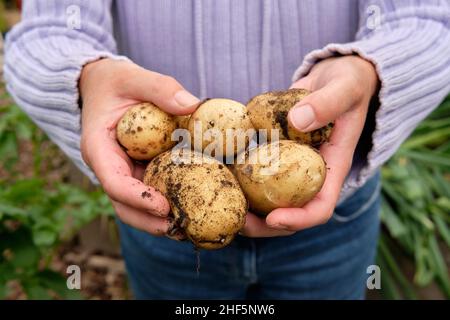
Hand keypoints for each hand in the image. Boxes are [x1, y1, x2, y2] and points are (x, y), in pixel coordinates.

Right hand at [79, 58, 199, 235]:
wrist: (103, 87)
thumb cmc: (114, 82)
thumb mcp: (132, 77)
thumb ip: (160, 88)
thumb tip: (194, 106)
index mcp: (99, 149)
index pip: (114, 182)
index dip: (138, 198)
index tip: (164, 206)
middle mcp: (111, 167)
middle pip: (126, 206)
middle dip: (151, 221)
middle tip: (183, 230)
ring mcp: (126, 173)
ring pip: (140, 206)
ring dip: (163, 220)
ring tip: (193, 228)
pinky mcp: (141, 171)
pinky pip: (155, 191)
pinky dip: (172, 202)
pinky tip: (197, 207)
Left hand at [242, 55, 378, 236]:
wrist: (336, 76)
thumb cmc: (348, 81)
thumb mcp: (345, 87)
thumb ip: (327, 102)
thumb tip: (299, 121)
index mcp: (333, 168)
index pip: (321, 207)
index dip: (298, 219)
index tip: (273, 218)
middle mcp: (311, 174)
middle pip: (291, 213)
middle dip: (265, 225)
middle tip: (238, 223)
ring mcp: (293, 166)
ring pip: (271, 199)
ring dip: (249, 208)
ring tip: (224, 205)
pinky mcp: (277, 153)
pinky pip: (259, 173)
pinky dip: (241, 179)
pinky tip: (219, 173)